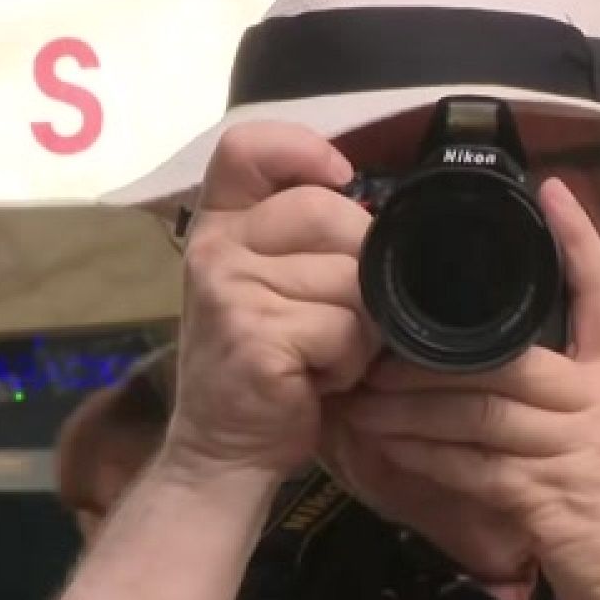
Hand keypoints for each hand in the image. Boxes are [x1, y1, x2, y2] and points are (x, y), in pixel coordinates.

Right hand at [164, 122, 380, 484]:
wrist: (223, 451)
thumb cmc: (268, 366)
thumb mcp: (273, 288)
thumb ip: (309, 241)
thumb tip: (385, 215)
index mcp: (220, 226)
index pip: (246, 148)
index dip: (300, 149)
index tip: (341, 179)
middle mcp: (214, 249)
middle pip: (329, 212)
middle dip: (362, 265)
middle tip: (342, 315)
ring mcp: (228, 290)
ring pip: (350, 278)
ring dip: (361, 326)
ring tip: (326, 354)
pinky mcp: (255, 336)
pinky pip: (345, 329)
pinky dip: (351, 362)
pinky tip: (320, 379)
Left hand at [332, 178, 599, 599]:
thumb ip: (576, 391)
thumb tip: (507, 361)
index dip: (577, 239)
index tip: (548, 188)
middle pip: (504, 358)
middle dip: (429, 355)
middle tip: (371, 343)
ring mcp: (579, 447)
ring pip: (479, 411)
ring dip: (411, 406)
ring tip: (361, 396)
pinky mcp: (551, 497)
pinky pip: (473, 466)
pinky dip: (424, 455)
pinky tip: (387, 447)